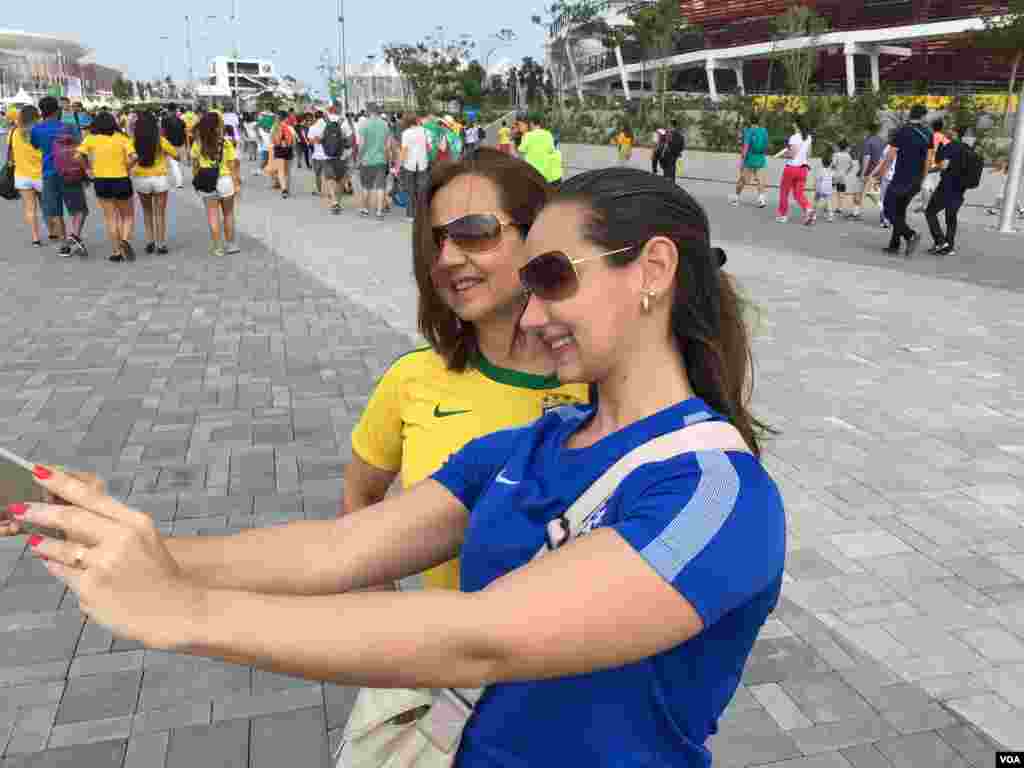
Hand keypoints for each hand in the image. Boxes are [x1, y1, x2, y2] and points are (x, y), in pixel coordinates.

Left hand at [13, 466, 202, 650]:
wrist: (176, 609)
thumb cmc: (158, 574)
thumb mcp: (145, 539)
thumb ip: (112, 525)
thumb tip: (71, 516)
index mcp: (136, 522)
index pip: (91, 496)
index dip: (61, 483)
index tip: (39, 472)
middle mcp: (122, 540)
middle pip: (70, 518)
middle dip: (40, 512)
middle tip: (20, 508)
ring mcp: (105, 564)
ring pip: (61, 549)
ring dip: (43, 544)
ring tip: (36, 541)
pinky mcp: (92, 589)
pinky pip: (63, 574)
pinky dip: (56, 568)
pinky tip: (56, 565)